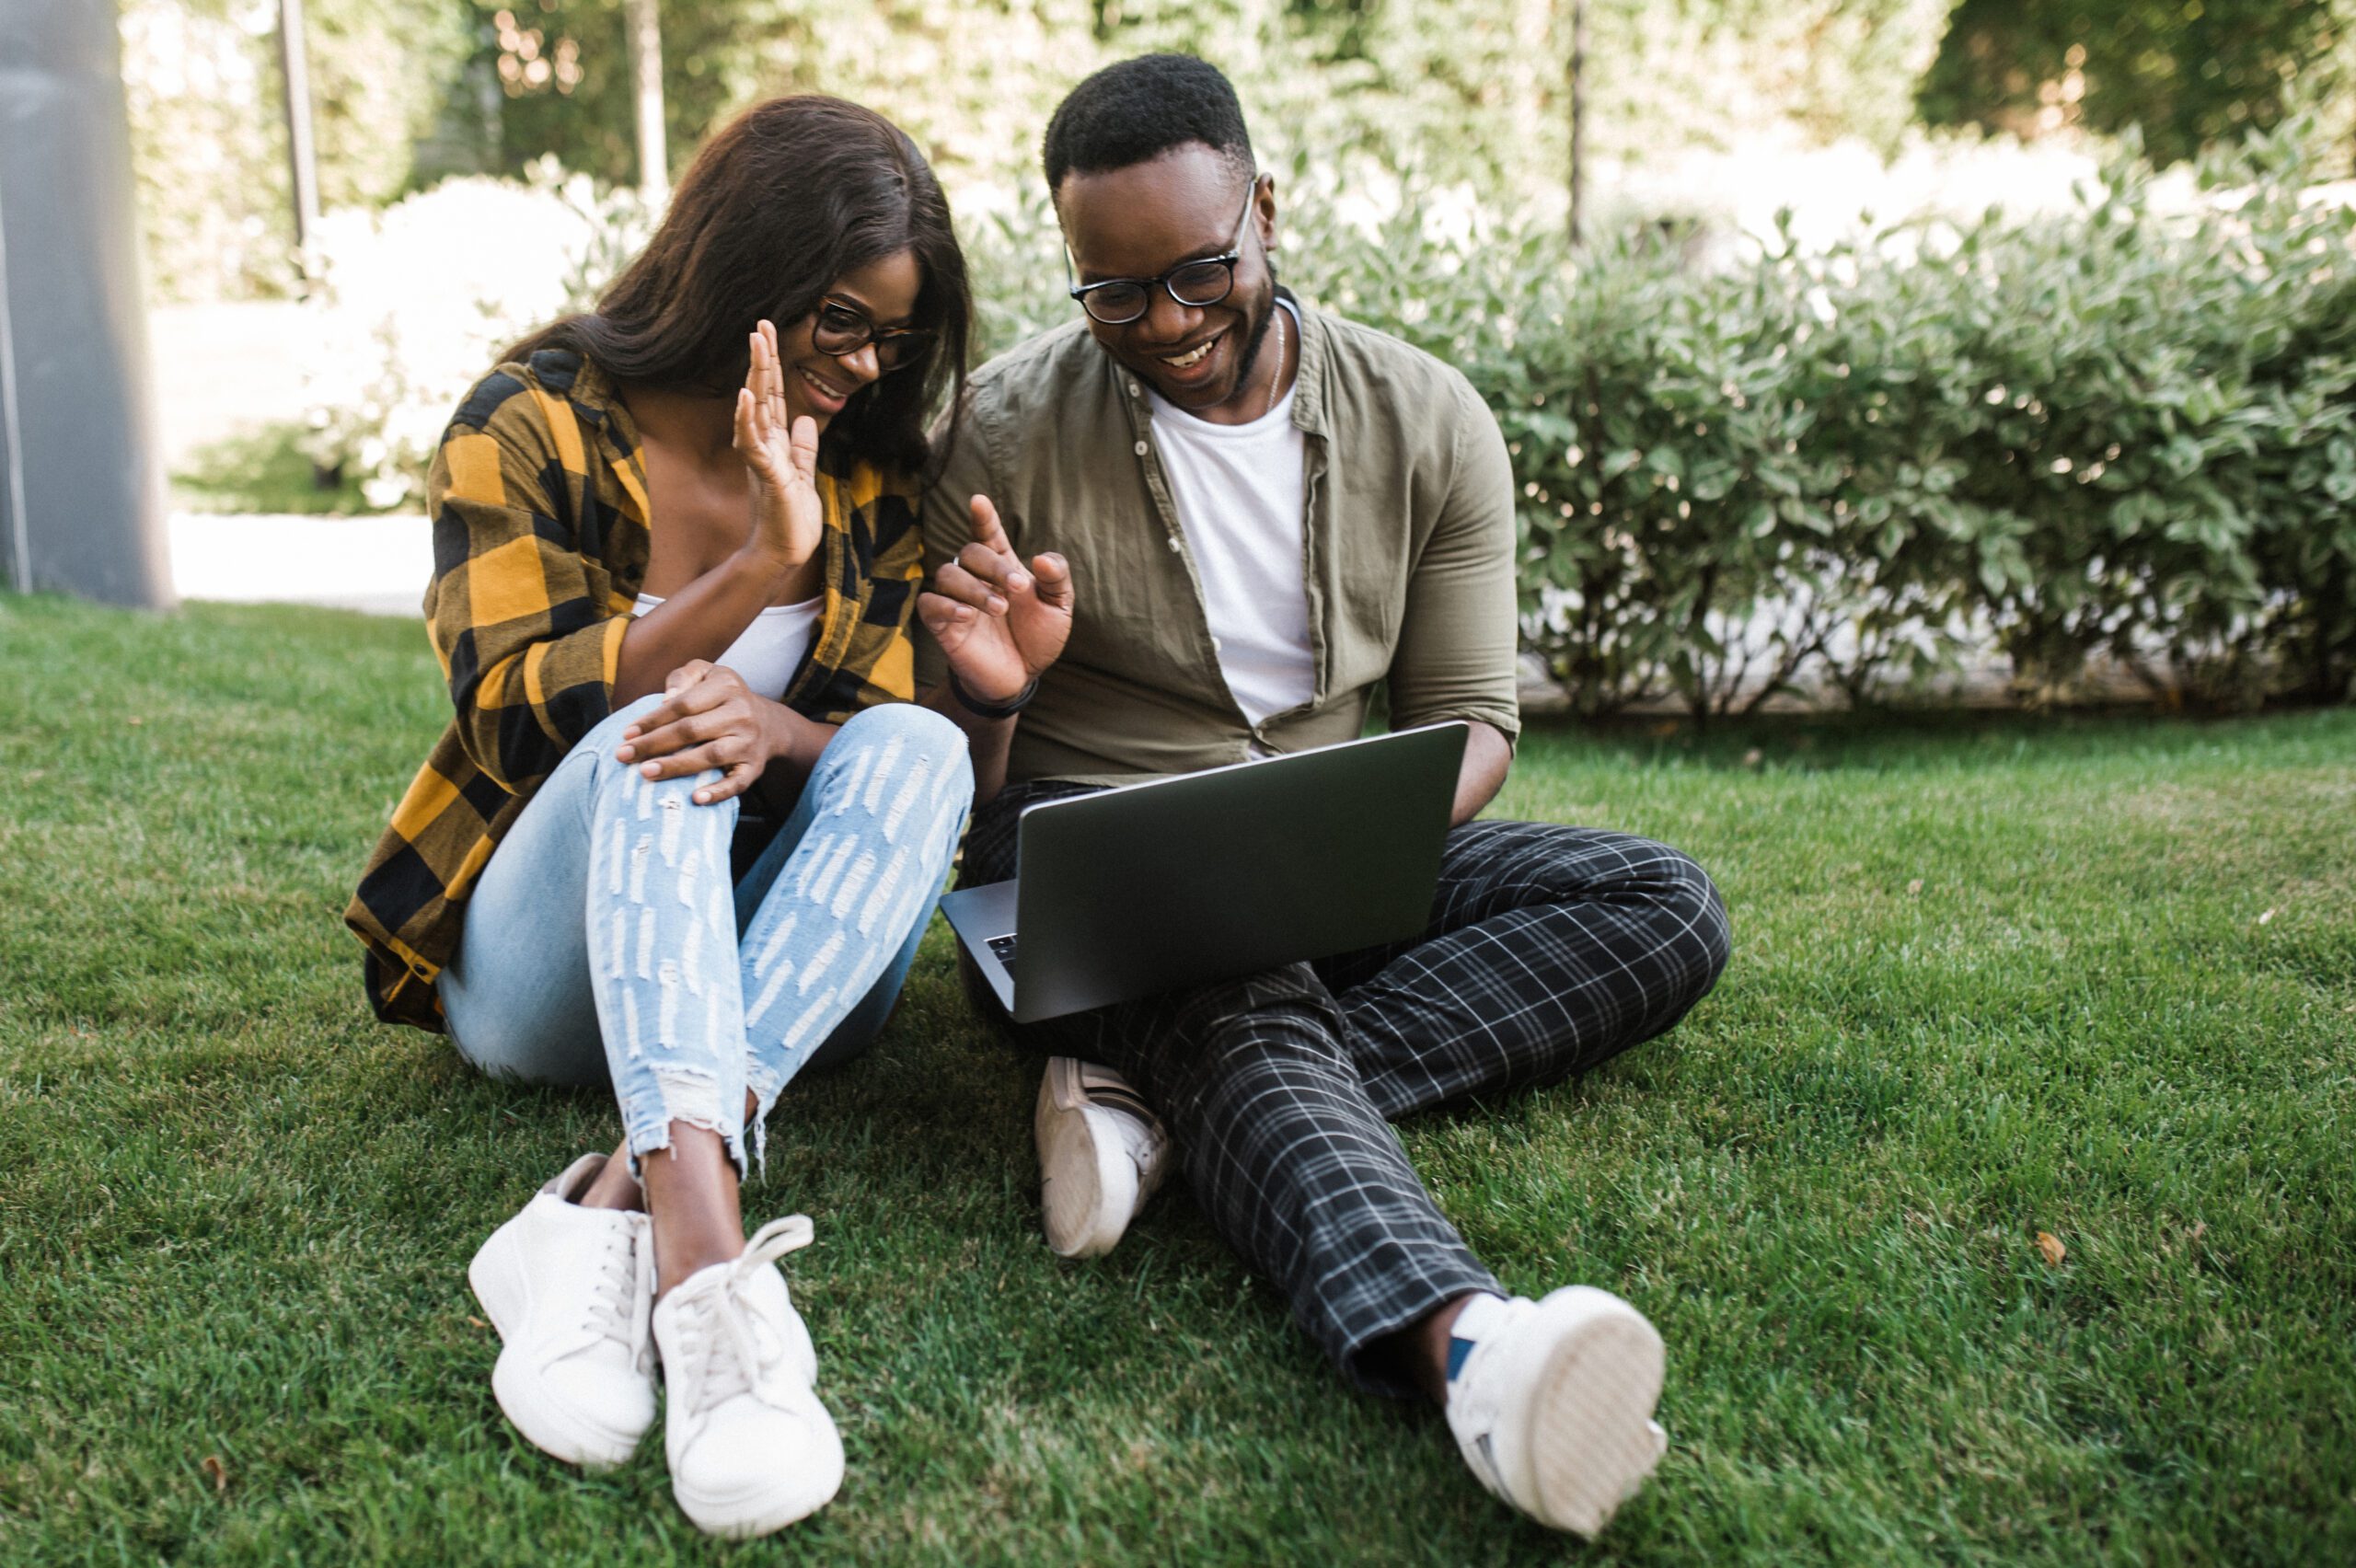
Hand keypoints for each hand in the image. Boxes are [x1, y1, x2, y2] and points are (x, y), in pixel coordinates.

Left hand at [612, 661, 783, 804]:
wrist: (768, 722)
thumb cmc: (722, 697)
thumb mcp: (705, 673)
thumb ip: (682, 678)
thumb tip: (664, 701)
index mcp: (727, 686)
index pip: (683, 704)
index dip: (653, 719)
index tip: (627, 733)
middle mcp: (741, 713)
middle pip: (692, 730)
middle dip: (654, 743)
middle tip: (624, 755)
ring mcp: (749, 742)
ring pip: (710, 756)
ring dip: (676, 766)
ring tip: (646, 772)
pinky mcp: (754, 767)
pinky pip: (737, 783)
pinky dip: (718, 792)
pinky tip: (695, 799)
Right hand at [735, 320, 822, 569]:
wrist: (785, 551)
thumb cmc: (792, 518)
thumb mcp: (804, 474)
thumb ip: (803, 447)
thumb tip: (806, 420)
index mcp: (774, 442)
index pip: (772, 396)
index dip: (771, 365)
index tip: (768, 333)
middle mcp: (764, 444)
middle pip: (762, 393)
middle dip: (762, 358)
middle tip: (761, 323)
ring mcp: (762, 458)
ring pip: (756, 409)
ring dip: (755, 375)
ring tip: (755, 342)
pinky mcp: (766, 475)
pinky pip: (753, 443)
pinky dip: (748, 419)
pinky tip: (747, 396)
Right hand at [917, 495, 1073, 705]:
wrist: (1022, 676)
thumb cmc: (1036, 637)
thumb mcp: (1058, 607)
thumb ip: (1057, 578)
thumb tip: (1041, 558)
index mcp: (1003, 567)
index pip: (988, 535)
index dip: (983, 517)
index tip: (979, 501)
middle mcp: (977, 578)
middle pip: (970, 553)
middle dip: (994, 567)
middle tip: (1018, 589)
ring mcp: (956, 600)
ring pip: (947, 574)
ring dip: (974, 588)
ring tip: (999, 608)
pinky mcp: (942, 625)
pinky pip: (929, 604)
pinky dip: (945, 605)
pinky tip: (966, 615)